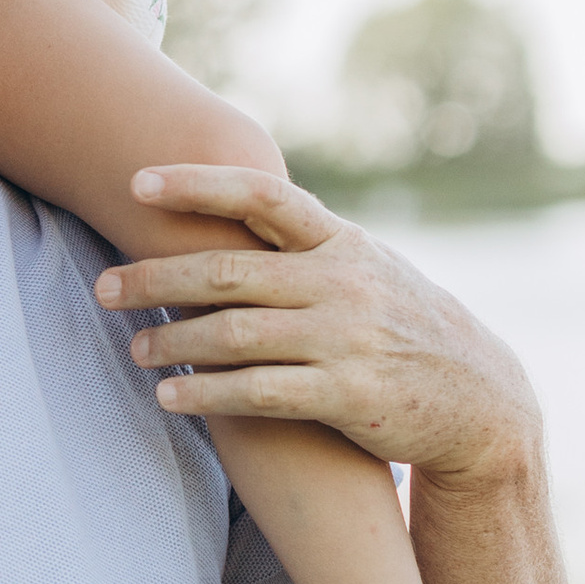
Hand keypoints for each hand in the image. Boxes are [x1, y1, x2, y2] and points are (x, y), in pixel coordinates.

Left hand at [92, 167, 544, 487]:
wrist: (481, 402)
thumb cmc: (400, 328)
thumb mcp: (364, 270)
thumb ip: (301, 245)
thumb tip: (226, 203)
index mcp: (341, 243)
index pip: (263, 197)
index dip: (198, 185)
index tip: (138, 181)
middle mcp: (343, 283)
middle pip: (228, 272)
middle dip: (156, 277)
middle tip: (103, 288)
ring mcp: (347, 339)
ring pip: (236, 334)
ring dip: (173, 342)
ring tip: (133, 349)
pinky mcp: (349, 396)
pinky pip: (260, 393)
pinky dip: (207, 394)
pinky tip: (168, 398)